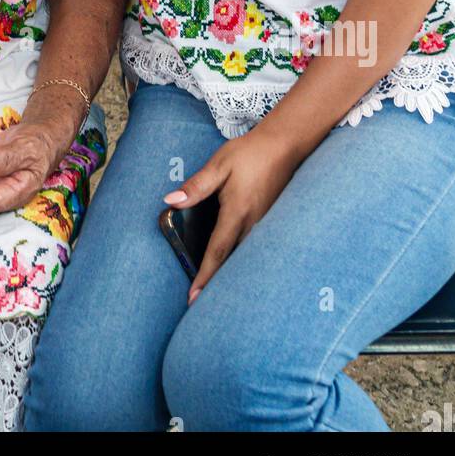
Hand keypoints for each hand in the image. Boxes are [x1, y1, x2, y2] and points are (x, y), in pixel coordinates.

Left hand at [164, 128, 301, 304]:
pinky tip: (236, 269)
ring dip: (232, 277)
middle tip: (202, 309)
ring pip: (246, 259)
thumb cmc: (248, 154)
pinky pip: (255, 249)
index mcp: (237, 212)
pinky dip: (244, 263)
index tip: (194, 298)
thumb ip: (196, 186)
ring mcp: (265, 225)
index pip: (217, 252)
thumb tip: (170, 201)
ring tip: (217, 297)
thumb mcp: (218, 165)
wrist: (284, 146)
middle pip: (233, 263)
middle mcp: (253, 224)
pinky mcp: (271, 222)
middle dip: (218, 286)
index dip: (205, 277)